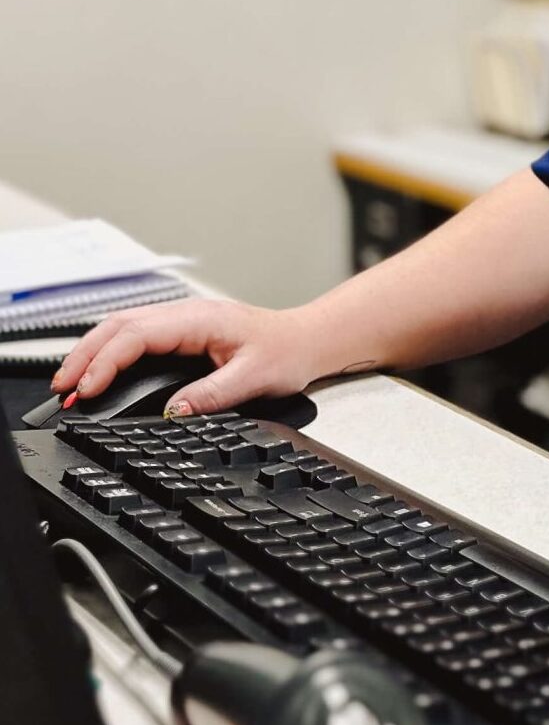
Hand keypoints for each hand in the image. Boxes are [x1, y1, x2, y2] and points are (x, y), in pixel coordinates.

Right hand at [50, 300, 337, 414]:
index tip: (88, 388)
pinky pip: (136, 335)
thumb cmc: (288, 351)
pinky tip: (99, 372)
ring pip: (123, 327)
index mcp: (200, 320)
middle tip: (64, 389)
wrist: (308, 339)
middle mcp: (186, 314)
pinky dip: (110, 352)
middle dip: (85, 355)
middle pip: (119, 325)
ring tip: (71, 383)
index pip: (138, 334)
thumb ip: (213, 394)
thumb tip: (174, 410)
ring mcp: (183, 320)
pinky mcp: (183, 331)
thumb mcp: (255, 377)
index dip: (106, 361)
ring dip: (93, 352)